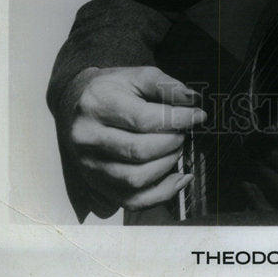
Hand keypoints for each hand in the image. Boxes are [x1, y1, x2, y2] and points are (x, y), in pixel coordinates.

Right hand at [59, 66, 206, 214]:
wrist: (79, 105)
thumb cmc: (113, 89)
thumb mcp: (137, 76)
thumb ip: (165, 85)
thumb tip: (193, 100)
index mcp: (97, 105)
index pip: (143, 119)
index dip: (177, 119)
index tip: (198, 115)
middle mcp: (87, 138)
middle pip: (139, 151)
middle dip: (172, 142)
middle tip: (183, 133)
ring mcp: (89, 165)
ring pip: (135, 179)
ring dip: (167, 165)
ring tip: (175, 148)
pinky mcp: (96, 184)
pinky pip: (132, 200)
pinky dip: (162, 193)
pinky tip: (179, 177)